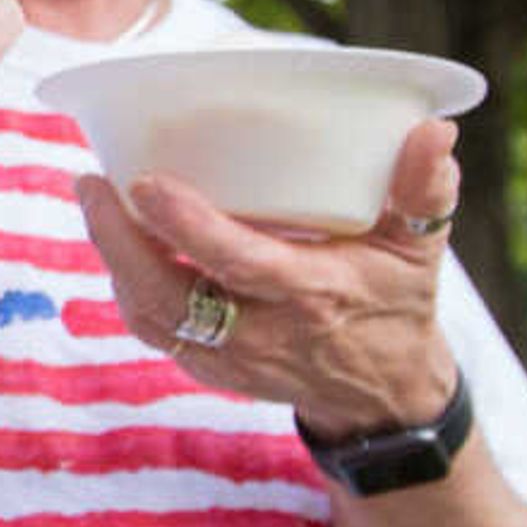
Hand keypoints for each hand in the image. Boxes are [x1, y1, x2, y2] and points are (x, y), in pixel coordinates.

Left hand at [80, 118, 463, 440]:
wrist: (383, 395)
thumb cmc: (398, 302)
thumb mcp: (422, 247)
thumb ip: (423, 189)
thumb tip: (433, 130)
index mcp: (315, 296)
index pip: (241, 263)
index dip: (190, 225)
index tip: (147, 181)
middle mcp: (265, 335)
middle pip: (170, 296)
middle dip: (119, 242)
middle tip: (92, 181)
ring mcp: (230, 359)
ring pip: (152, 316)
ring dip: (115, 260)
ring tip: (96, 198)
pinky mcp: (210, 368)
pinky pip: (155, 328)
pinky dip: (129, 284)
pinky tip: (117, 238)